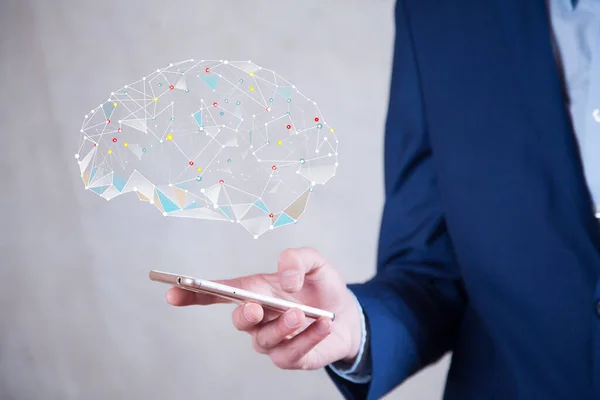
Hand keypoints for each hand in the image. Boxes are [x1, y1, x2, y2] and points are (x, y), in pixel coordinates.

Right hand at [165, 247, 362, 369]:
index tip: (172, 290)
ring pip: (264, 339)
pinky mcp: (290, 358)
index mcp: (255, 290)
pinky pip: (292, 353)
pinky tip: (323, 324)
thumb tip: (286, 280)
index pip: (217, 293)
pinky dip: (308, 338)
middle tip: (257, 306)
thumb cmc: (322, 286)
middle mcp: (258, 317)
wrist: (348, 314)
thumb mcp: (315, 262)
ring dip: (281, 326)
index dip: (192, 293)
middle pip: (238, 320)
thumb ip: (297, 258)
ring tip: (301, 313)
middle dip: (244, 314)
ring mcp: (272, 340)